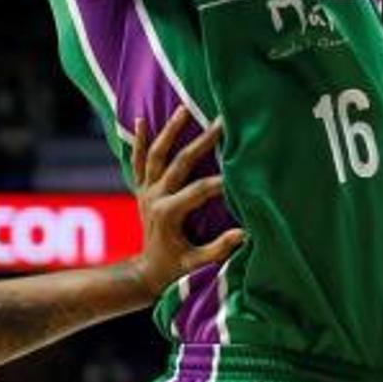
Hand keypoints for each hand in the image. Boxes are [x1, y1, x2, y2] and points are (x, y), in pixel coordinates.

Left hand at [131, 107, 242, 296]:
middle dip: (202, 141)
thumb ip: (218, 249)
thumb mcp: (196, 264)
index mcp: (169, 214)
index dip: (221, 180)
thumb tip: (244, 233)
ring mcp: (146, 191)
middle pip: (180, 163)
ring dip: (170, 130)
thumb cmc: (175, 270)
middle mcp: (154, 197)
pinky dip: (138, 141)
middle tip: (221, 121)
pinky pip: (137, 161)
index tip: (241, 168)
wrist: (145, 274)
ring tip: (184, 108)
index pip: (199, 190)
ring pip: (156, 154)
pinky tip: (140, 120)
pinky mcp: (140, 189)